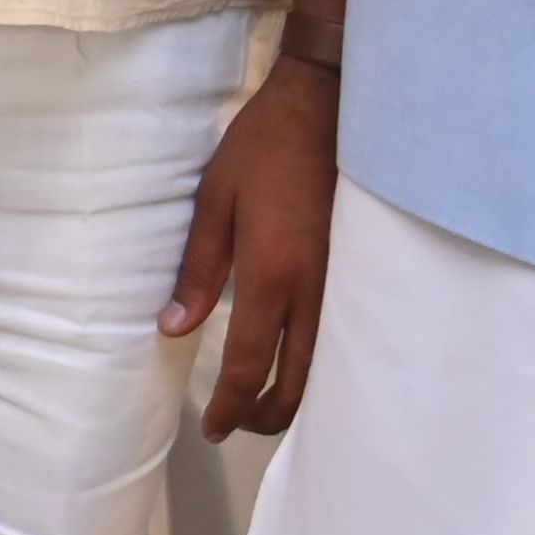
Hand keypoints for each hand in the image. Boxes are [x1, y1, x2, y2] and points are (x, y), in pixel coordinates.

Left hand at [170, 56, 343, 437]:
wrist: (328, 106)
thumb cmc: (263, 148)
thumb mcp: (215, 200)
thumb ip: (197, 269)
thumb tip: (174, 328)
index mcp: (272, 276)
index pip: (252, 365)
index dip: (231, 406)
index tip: (213, 428)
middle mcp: (314, 291)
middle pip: (298, 383)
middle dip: (268, 416)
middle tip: (238, 424)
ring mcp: (344, 284)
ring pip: (328, 367)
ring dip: (299, 397)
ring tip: (267, 404)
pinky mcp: (360, 271)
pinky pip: (343, 338)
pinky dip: (324, 367)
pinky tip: (307, 365)